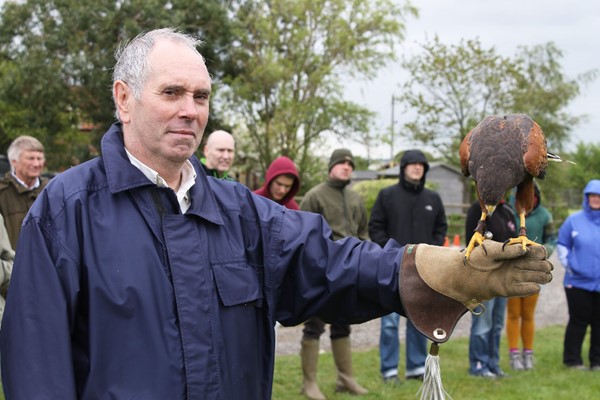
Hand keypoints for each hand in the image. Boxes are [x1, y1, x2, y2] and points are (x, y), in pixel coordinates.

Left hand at [414, 240, 552, 310]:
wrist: (462, 274)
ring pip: (532, 277)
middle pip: (536, 264)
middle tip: (546, 266)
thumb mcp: (490, 250)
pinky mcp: (507, 289)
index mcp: (514, 252)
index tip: (540, 253)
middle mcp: (516, 264)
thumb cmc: (475, 258)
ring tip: (546, 277)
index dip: (539, 252)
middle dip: (543, 265)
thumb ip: (507, 250)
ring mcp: (513, 277)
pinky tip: (535, 287)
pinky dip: (529, 288)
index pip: (533, 251)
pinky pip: (521, 289)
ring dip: (541, 277)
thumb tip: (524, 249)